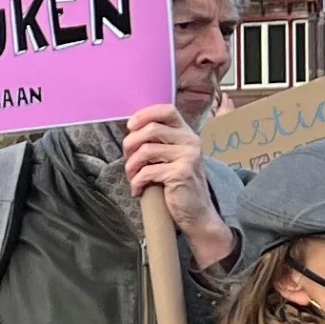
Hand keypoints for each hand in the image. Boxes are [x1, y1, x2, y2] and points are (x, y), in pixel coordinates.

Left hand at [119, 104, 233, 268]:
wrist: (197, 213)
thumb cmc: (179, 185)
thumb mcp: (173, 157)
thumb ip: (160, 142)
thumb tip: (132, 129)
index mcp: (188, 134)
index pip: (167, 110)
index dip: (145, 114)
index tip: (130, 127)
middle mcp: (191, 142)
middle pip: (151, 129)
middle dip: (130, 144)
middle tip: (127, 159)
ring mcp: (188, 157)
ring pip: (145, 151)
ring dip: (131, 166)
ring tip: (132, 177)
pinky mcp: (181, 173)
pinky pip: (147, 172)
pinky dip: (137, 182)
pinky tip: (138, 190)